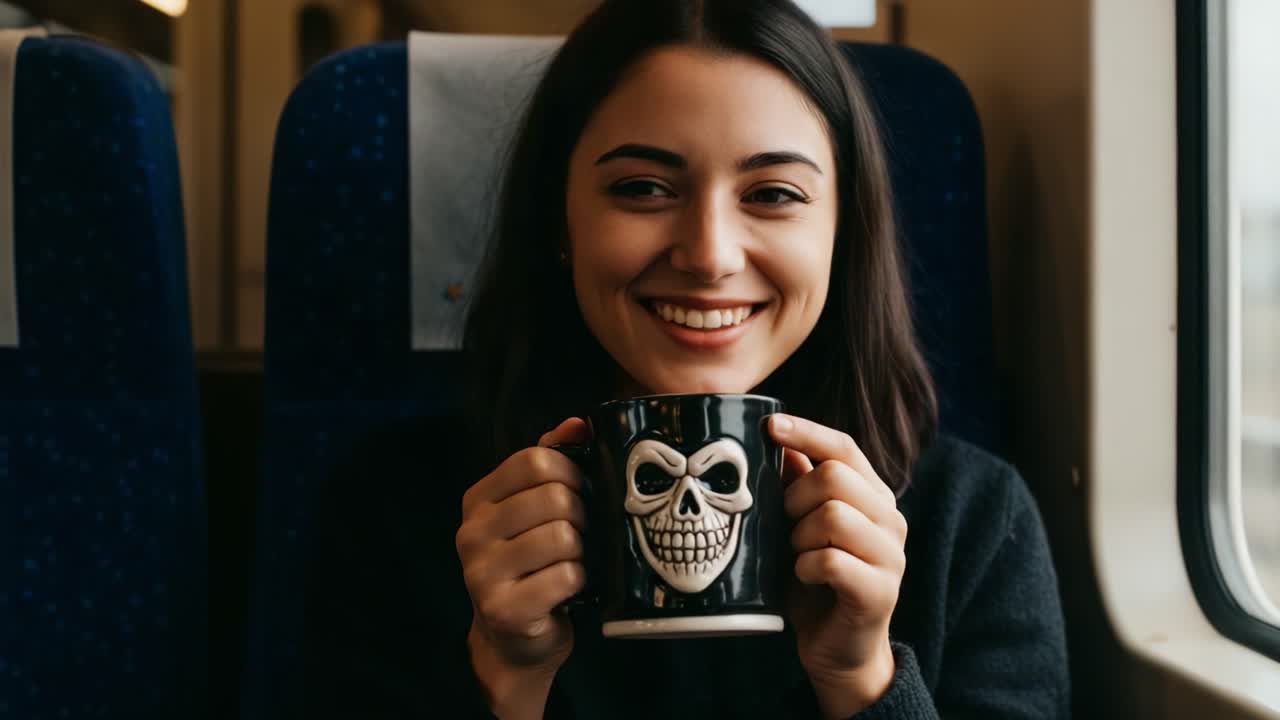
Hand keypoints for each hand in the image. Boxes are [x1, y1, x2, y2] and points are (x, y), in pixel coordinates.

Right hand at [455, 418, 589, 717]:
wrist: (512, 639)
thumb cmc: (530, 565)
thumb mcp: (531, 509)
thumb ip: (551, 461)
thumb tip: (579, 423)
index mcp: (478, 499)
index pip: (534, 459)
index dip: (571, 471)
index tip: (578, 490)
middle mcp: (472, 532)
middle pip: (554, 497)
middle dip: (581, 515)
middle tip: (578, 534)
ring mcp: (482, 573)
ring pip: (564, 537)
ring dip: (581, 551)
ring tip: (571, 561)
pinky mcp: (504, 609)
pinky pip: (566, 576)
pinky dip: (579, 582)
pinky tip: (568, 589)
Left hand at [769, 414, 904, 718]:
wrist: (838, 651)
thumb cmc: (814, 582)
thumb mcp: (797, 527)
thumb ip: (796, 486)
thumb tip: (779, 442)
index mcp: (872, 496)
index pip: (845, 447)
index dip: (807, 431)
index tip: (769, 425)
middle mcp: (890, 519)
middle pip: (835, 477)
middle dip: (795, 498)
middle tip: (786, 525)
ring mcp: (891, 556)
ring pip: (833, 516)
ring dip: (800, 536)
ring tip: (798, 555)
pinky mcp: (881, 592)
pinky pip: (830, 561)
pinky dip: (805, 568)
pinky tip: (806, 578)